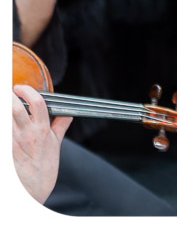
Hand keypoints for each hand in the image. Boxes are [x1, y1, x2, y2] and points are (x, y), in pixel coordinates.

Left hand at [13, 83, 70, 203]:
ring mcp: (11, 142)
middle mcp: (25, 134)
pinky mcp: (4, 150)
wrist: (30, 192)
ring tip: (5, 106)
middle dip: (8, 97)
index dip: (28, 91)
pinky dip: (3, 126)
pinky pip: (2, 133)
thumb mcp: (55, 147)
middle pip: (14, 108)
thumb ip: (59, 128)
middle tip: (7, 93)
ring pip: (5, 119)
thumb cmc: (42, 172)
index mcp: (41, 131)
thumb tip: (66, 115)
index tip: (21, 88)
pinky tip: (5, 125)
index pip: (37, 103)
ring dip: (5, 111)